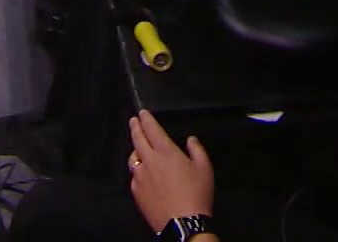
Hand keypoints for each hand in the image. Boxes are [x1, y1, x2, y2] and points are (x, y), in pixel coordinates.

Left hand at [129, 110, 213, 233]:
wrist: (182, 223)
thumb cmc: (196, 194)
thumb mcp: (205, 168)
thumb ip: (197, 150)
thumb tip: (191, 140)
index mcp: (166, 152)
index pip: (152, 129)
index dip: (146, 119)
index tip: (142, 113)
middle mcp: (149, 161)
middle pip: (137, 139)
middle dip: (135, 127)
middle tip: (134, 121)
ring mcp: (140, 177)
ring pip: (133, 157)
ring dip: (135, 148)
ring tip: (138, 146)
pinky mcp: (136, 192)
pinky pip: (134, 175)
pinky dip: (137, 170)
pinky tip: (143, 172)